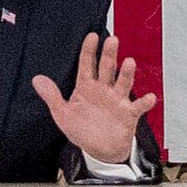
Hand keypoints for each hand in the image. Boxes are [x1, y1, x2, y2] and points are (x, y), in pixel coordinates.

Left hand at [33, 33, 149, 166]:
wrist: (100, 151)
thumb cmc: (82, 130)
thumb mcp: (63, 114)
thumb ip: (52, 96)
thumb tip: (37, 79)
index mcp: (87, 87)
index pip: (87, 65)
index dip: (89, 50)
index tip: (92, 36)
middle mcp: (104, 89)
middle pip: (107, 68)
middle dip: (109, 55)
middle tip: (112, 40)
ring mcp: (117, 100)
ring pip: (123, 83)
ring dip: (127, 73)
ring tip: (129, 62)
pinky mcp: (128, 114)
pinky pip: (138, 106)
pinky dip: (144, 102)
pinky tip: (149, 97)